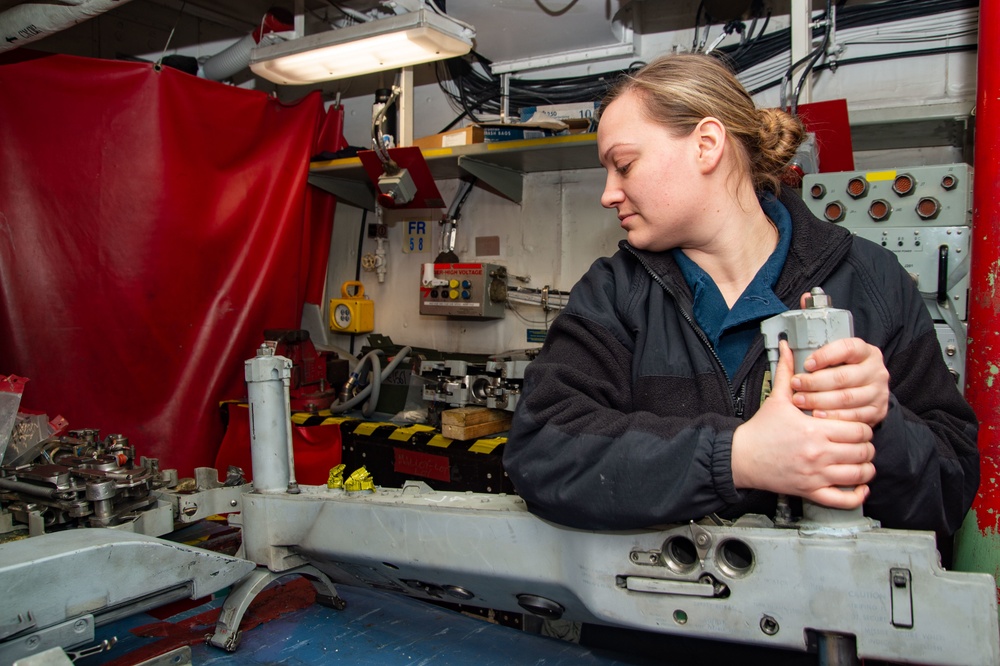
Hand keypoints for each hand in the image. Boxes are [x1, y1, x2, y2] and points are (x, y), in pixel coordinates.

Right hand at [732, 340, 875, 508]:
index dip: (863, 426)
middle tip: (860, 442)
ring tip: (861, 461)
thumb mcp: (776, 398)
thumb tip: (787, 345)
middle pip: (864, 451)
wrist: (741, 457)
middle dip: (867, 446)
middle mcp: (819, 454)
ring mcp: (816, 475)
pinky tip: (859, 486)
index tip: (856, 425)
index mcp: (814, 429)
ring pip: (859, 474)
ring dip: (865, 468)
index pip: (859, 429)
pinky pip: (844, 500)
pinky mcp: (811, 491)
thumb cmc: (760, 430)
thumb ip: (786, 371)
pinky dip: (857, 494)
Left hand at [789, 335, 889, 427]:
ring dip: (820, 400)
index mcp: (866, 352)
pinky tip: (817, 415)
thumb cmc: (843, 373)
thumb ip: (810, 354)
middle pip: (843, 376)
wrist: (866, 394)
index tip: (807, 364)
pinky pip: (853, 416)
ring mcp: (878, 392)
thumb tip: (783, 345)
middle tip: (796, 385)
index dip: (825, 355)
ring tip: (801, 400)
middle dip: (815, 382)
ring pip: (846, 398)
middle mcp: (876, 371)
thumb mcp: (831, 361)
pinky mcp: (877, 412)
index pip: (847, 348)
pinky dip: (832, 417)